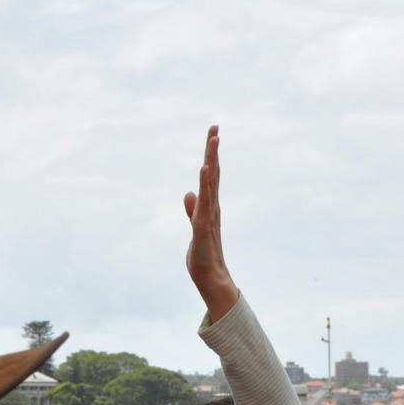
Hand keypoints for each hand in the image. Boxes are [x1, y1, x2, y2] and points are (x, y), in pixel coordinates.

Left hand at [184, 125, 239, 319]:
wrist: (210, 278)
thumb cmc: (203, 255)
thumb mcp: (194, 227)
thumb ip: (192, 209)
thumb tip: (188, 193)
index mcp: (210, 206)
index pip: (211, 176)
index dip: (211, 155)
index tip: (213, 134)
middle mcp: (213, 206)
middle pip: (214, 173)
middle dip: (213, 150)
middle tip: (215, 126)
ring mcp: (209, 215)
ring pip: (211, 182)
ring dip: (211, 159)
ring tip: (213, 139)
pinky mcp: (203, 225)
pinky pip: (205, 200)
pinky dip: (206, 183)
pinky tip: (205, 168)